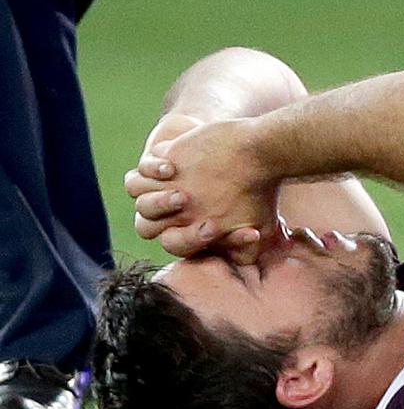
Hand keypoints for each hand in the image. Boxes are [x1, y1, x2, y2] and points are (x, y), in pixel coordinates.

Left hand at [124, 118, 279, 262]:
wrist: (253, 150)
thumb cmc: (258, 190)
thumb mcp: (260, 223)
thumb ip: (247, 247)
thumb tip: (246, 257)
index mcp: (192, 233)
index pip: (177, 245)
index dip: (191, 240)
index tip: (215, 228)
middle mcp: (173, 215)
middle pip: (149, 228)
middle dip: (167, 221)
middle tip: (190, 207)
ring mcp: (163, 190)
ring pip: (142, 204)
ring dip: (157, 201)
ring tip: (181, 193)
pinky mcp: (158, 165)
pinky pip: (138, 174)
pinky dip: (151, 171)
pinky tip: (170, 168)